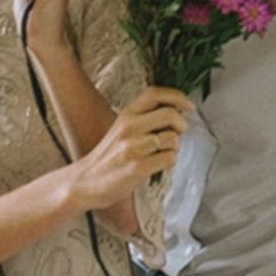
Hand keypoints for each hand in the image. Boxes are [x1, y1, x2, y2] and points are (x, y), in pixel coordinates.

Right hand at [70, 86, 192, 210]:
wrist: (86, 182)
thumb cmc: (108, 157)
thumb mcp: (121, 129)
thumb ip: (144, 119)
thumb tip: (176, 114)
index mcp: (126, 115)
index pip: (155, 94)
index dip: (177, 97)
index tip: (189, 107)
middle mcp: (129, 127)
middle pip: (170, 114)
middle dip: (182, 125)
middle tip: (179, 134)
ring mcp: (133, 147)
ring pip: (172, 138)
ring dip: (174, 148)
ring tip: (162, 154)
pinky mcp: (137, 167)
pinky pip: (169, 159)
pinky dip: (169, 163)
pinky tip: (158, 166)